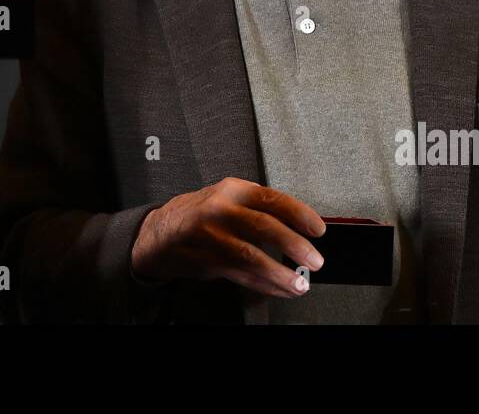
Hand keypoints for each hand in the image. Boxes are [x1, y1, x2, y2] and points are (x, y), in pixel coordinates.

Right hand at [130, 177, 325, 297]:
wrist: (160, 233)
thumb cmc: (202, 214)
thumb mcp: (229, 199)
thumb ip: (260, 209)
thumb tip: (300, 227)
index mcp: (233, 190)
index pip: (272, 198)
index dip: (299, 214)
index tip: (318, 228)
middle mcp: (221, 210)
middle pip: (264, 226)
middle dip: (294, 245)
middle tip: (315, 260)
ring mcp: (212, 236)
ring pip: (252, 255)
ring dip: (280, 273)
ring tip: (300, 284)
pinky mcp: (206, 260)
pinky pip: (241, 274)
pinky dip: (264, 284)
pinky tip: (279, 289)